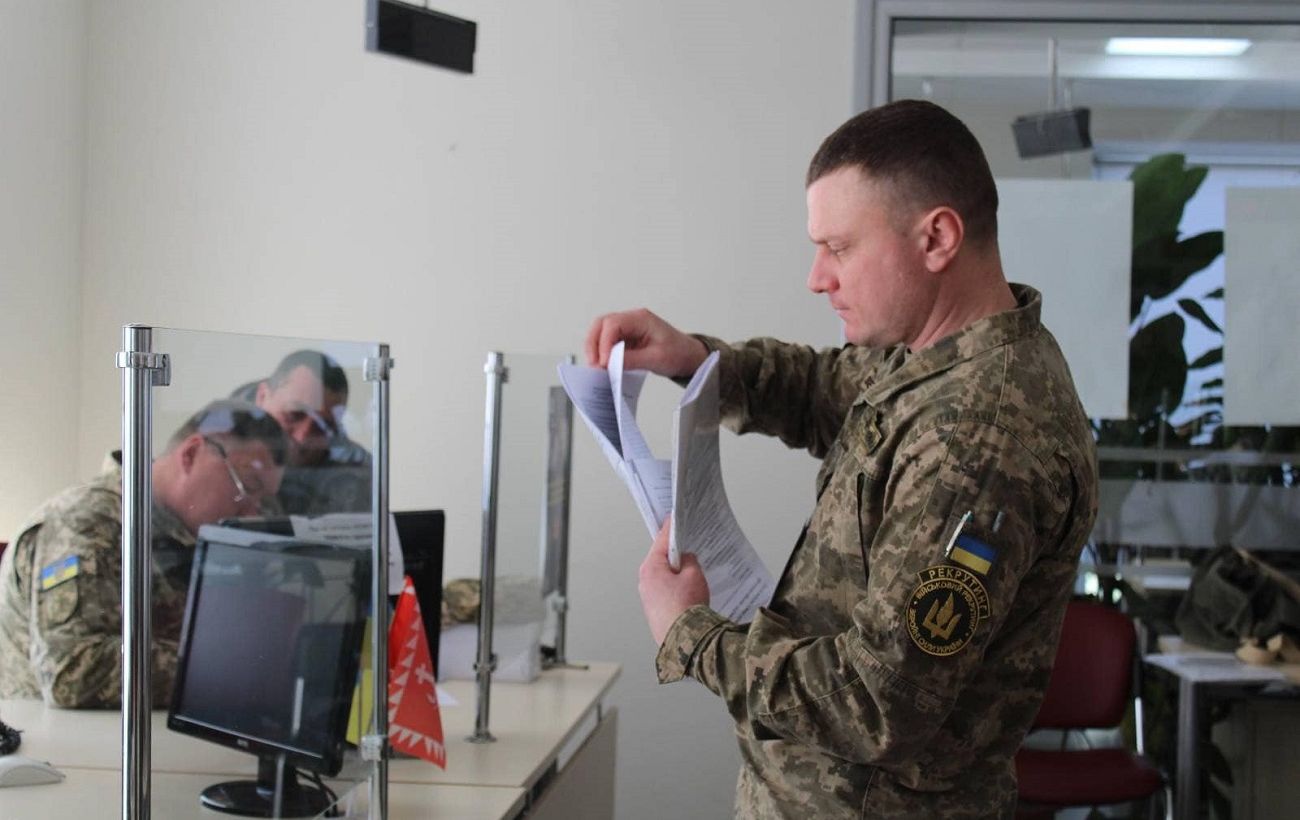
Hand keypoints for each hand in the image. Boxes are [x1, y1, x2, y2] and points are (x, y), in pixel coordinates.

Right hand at [584, 308, 708, 377]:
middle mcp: (632, 320)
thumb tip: (610, 363)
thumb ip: (632, 359)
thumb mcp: (657, 358)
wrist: (688, 357)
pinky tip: (603, 367)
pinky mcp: (626, 339)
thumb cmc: (678, 353)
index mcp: (641, 319)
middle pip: (602, 324)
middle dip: (594, 344)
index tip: (604, 362)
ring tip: (596, 367)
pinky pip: (607, 343)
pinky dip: (602, 354)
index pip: (613, 324)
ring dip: (595, 349)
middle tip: (594, 365)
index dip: (604, 343)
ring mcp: (627, 329)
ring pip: (601, 333)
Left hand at [638, 516, 708, 644]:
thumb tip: (686, 559)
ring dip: (677, 573)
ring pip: (664, 577)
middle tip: (690, 545)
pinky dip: (676, 588)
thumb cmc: (687, 607)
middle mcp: (645, 582)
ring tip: (694, 572)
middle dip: (676, 554)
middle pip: (662, 559)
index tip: (673, 518)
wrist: (685, 640)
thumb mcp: (694, 575)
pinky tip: (690, 592)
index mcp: (650, 568)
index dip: (671, 528)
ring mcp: (648, 598)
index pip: (661, 541)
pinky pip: (666, 592)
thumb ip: (690, 561)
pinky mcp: (654, 611)